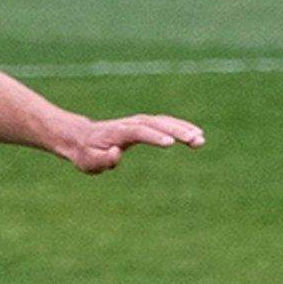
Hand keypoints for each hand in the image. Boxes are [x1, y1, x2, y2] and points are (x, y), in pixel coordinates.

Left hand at [48, 112, 205, 173]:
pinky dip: (180, 126)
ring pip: (163, 121)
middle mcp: (130, 123)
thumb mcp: (89, 162)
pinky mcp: (144, 124)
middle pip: (156, 123)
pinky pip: (165, 122)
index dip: (154, 136)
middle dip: (176, 130)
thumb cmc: (86, 153)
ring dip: (183, 128)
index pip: (138, 131)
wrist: (81, 137)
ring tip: (200, 139)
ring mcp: (138, 122)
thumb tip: (117, 153)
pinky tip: (196, 134)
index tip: (170, 142)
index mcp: (117, 132)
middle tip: (196, 140)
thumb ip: (103, 160)